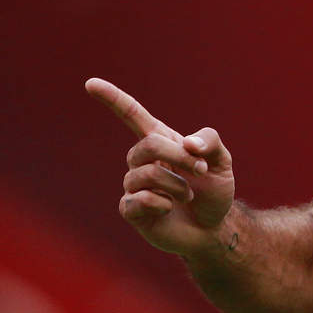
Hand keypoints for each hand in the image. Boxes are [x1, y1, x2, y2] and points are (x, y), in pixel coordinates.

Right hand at [85, 78, 233, 257]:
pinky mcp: (131, 209)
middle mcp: (141, 160)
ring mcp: (133, 185)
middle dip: (180, 158)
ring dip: (177, 185)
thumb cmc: (213, 190)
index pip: (131, 114)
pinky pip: (139, 200)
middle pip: (149, 145)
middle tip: (201, 171)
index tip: (90, 83)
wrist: (213, 228)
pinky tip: (169, 209)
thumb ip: (210, 142)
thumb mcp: (222, 162)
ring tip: (188, 195)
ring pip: (147, 174)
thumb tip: (188, 143)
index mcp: (160, 141)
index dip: (112, 98)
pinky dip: (163, 204)